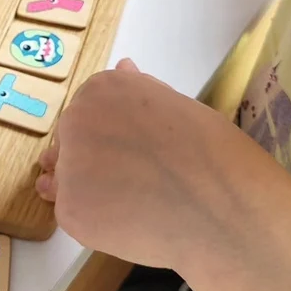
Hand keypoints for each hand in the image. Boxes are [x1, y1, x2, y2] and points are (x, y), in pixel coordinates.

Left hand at [37, 60, 290, 277]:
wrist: (222, 208)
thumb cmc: (213, 152)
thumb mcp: (177, 105)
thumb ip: (138, 90)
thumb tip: (123, 67)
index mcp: (102, 88)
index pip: (88, 112)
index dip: (113, 137)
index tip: (139, 153)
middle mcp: (76, 119)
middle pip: (72, 144)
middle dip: (98, 162)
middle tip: (139, 182)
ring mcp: (68, 165)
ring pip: (69, 180)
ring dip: (93, 192)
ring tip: (136, 204)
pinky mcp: (70, 209)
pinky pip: (74, 215)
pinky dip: (96, 224)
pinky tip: (130, 224)